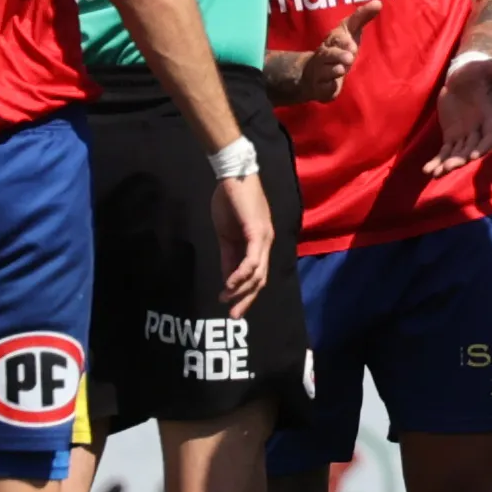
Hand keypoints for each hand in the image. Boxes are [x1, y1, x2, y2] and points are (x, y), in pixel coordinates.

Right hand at [211, 175, 274, 316]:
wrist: (231, 176)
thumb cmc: (228, 201)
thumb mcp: (225, 235)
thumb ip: (229, 256)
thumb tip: (228, 278)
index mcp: (258, 243)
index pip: (256, 275)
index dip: (245, 293)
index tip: (232, 308)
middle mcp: (265, 243)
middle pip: (261, 279)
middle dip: (246, 299)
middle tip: (234, 316)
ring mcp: (263, 238)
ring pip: (258, 273)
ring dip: (241, 290)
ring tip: (227, 301)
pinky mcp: (257, 232)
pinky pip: (251, 259)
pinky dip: (241, 274)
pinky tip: (230, 283)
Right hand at [291, 1, 380, 103]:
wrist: (312, 74)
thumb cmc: (338, 48)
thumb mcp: (349, 32)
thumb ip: (361, 17)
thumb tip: (379, 2)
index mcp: (332, 41)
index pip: (336, 38)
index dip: (343, 41)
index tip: (352, 44)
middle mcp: (324, 55)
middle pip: (328, 54)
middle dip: (338, 55)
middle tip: (350, 57)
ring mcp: (321, 72)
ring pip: (325, 71)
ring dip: (333, 70)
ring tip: (341, 69)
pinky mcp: (322, 88)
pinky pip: (324, 88)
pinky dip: (328, 87)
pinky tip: (333, 86)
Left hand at [425, 55, 491, 176]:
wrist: (464, 75)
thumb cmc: (477, 71)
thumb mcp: (485, 67)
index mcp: (488, 117)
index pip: (489, 137)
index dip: (482, 147)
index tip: (474, 157)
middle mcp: (478, 130)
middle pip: (471, 150)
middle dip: (460, 159)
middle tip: (448, 167)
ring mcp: (464, 134)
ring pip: (457, 154)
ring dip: (447, 165)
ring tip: (435, 174)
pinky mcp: (451, 135)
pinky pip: (445, 152)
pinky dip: (437, 161)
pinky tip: (427, 170)